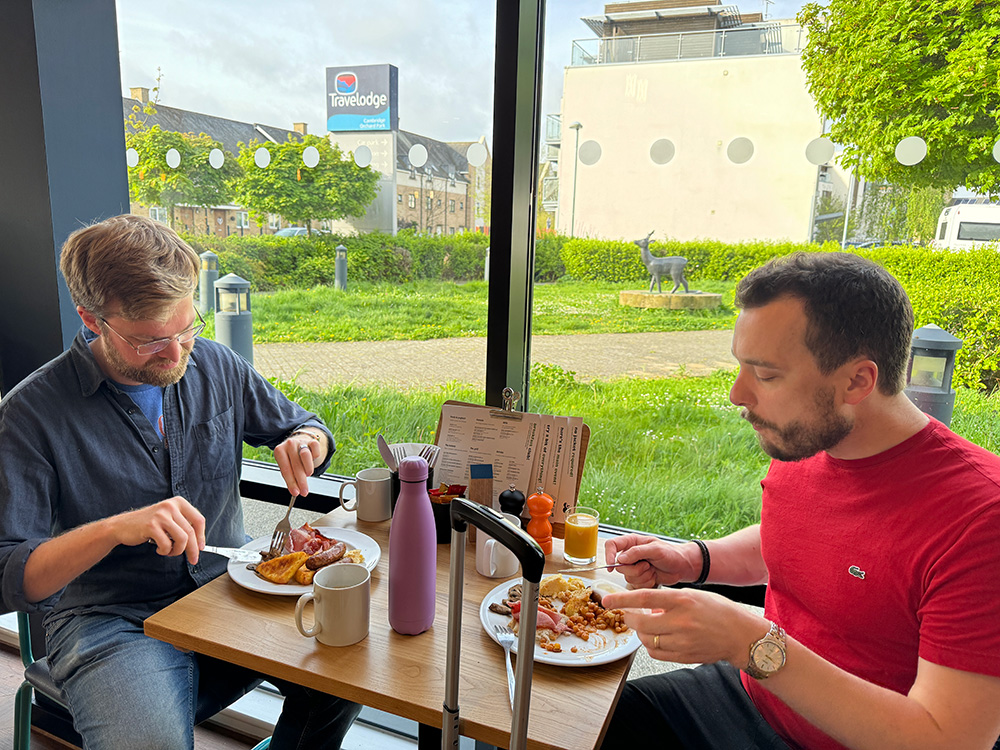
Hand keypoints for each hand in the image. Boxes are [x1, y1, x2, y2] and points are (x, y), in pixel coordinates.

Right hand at [113, 496, 205, 564]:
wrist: (122, 526)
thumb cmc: (148, 525)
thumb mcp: (169, 519)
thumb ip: (183, 525)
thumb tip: (199, 543)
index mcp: (178, 502)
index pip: (198, 520)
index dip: (202, 536)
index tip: (201, 547)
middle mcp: (171, 506)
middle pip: (190, 532)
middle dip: (193, 549)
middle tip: (193, 559)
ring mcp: (161, 515)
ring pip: (182, 539)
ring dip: (177, 551)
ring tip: (169, 551)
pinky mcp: (152, 525)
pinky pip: (167, 544)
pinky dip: (165, 551)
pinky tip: (159, 549)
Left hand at [274, 431, 322, 496]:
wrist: (300, 442)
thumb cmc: (291, 457)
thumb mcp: (287, 466)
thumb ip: (290, 478)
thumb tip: (296, 491)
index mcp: (280, 451)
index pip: (286, 470)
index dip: (291, 483)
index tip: (295, 492)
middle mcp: (289, 445)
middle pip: (296, 465)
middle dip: (301, 481)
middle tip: (304, 491)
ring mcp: (301, 442)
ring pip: (305, 456)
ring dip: (308, 468)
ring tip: (308, 474)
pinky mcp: (312, 441)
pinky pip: (315, 450)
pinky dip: (315, 457)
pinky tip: (312, 461)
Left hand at [600, 586, 766, 666]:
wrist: (741, 635)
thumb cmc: (718, 611)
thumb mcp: (693, 595)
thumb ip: (668, 599)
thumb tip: (645, 605)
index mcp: (682, 600)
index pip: (643, 597)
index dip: (622, 599)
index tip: (607, 600)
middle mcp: (681, 621)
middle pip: (640, 622)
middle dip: (629, 618)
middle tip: (628, 614)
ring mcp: (682, 641)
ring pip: (646, 639)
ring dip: (641, 632)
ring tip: (649, 624)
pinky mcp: (684, 656)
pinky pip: (655, 653)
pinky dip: (650, 645)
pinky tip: (657, 637)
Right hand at [604, 534, 697, 588]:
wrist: (682, 567)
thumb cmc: (671, 553)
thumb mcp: (655, 549)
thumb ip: (637, 552)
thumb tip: (620, 558)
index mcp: (631, 542)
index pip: (612, 545)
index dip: (609, 555)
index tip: (611, 566)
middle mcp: (630, 555)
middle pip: (619, 566)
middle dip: (635, 569)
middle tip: (648, 565)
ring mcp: (634, 567)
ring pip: (628, 577)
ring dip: (643, 576)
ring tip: (653, 570)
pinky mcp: (639, 579)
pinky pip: (635, 585)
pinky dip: (646, 583)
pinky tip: (654, 577)